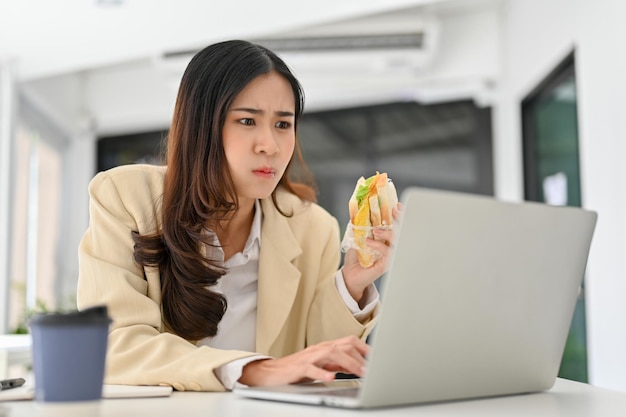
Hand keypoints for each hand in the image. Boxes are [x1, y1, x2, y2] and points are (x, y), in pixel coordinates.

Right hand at [238, 335, 368, 386]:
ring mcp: (309, 357)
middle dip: (360, 357)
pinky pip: (311, 368)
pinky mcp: (298, 367)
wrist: (272, 372)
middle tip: (371, 370)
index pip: (349, 341)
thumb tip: (356, 365)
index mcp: (326, 347)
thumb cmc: (297, 369)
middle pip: (344, 345)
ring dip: (348, 363)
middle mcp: (319, 348)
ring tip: (359, 373)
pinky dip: (322, 373)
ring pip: (331, 353)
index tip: (377, 359)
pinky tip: (331, 378)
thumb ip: (338, 363)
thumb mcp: (322, 365)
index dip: (364, 349)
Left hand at [342, 206, 400, 302]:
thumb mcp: (357, 238)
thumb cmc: (356, 257)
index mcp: (386, 240)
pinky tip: (369, 242)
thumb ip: (361, 227)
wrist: (350, 275)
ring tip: (375, 230)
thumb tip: (359, 212)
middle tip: (394, 211)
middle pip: (402, 232)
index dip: (399, 216)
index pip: (396, 226)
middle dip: (400, 220)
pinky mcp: (387, 264)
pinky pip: (388, 253)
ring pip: (397, 242)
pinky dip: (378, 245)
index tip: (398, 206)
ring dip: (388, 233)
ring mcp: (391, 256)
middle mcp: (391, 248)